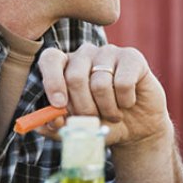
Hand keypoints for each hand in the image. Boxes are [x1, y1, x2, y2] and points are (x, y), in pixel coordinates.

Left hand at [36, 43, 170, 147]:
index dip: (52, 82)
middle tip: (93, 120)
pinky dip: (125, 102)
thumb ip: (57, 127)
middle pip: (74, 77)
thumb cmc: (101, 124)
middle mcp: (85, 54)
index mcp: (65, 66)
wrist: (135, 129)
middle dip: (83, 108)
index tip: (58, 105)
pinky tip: (128, 103)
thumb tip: (47, 123)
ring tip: (113, 115)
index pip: (50, 59)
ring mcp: (109, 52)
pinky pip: (123, 83)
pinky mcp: (132, 57)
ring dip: (107, 109)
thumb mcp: (76, 130)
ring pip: (100, 83)